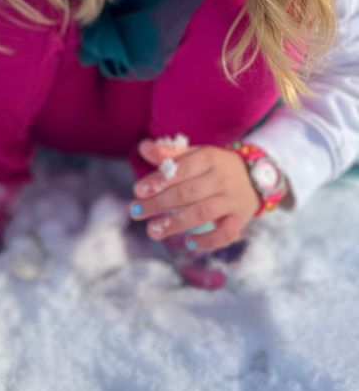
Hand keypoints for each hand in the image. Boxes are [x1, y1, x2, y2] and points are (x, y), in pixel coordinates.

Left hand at [129, 138, 259, 251]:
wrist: (255, 176)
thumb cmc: (214, 166)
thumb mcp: (196, 153)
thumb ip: (170, 152)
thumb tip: (143, 148)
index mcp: (210, 158)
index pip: (182, 169)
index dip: (159, 180)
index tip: (138, 191)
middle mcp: (222, 179)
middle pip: (188, 193)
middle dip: (159, 204)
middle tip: (135, 211)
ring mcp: (233, 200)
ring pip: (203, 213)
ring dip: (175, 224)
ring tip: (152, 231)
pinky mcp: (241, 219)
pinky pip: (226, 233)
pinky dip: (208, 240)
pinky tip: (189, 243)